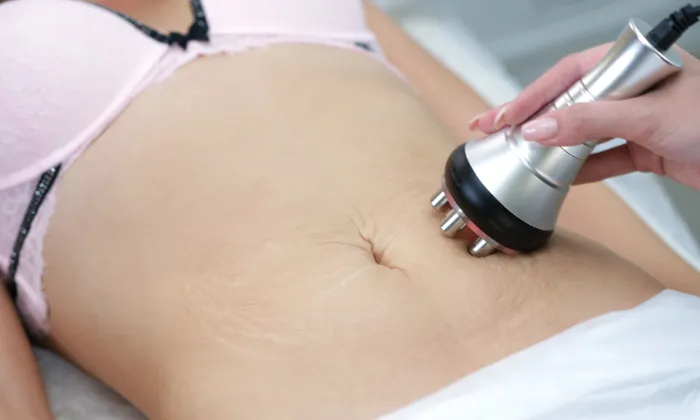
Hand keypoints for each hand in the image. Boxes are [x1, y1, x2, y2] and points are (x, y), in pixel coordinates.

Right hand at [469, 44, 699, 189]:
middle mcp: (631, 90)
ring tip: (517, 155)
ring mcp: (636, 120)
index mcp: (633, 65)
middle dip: (531, 119)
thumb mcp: (648, 116)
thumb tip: (538, 128)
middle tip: (493, 131)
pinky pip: (602, 158)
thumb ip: (589, 121)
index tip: (502, 117)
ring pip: (581, 131)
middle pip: (569, 102)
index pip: (569, 76)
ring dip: (551, 146)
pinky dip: (579, 170)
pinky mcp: (644, 148)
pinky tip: (557, 176)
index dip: (531, 96)